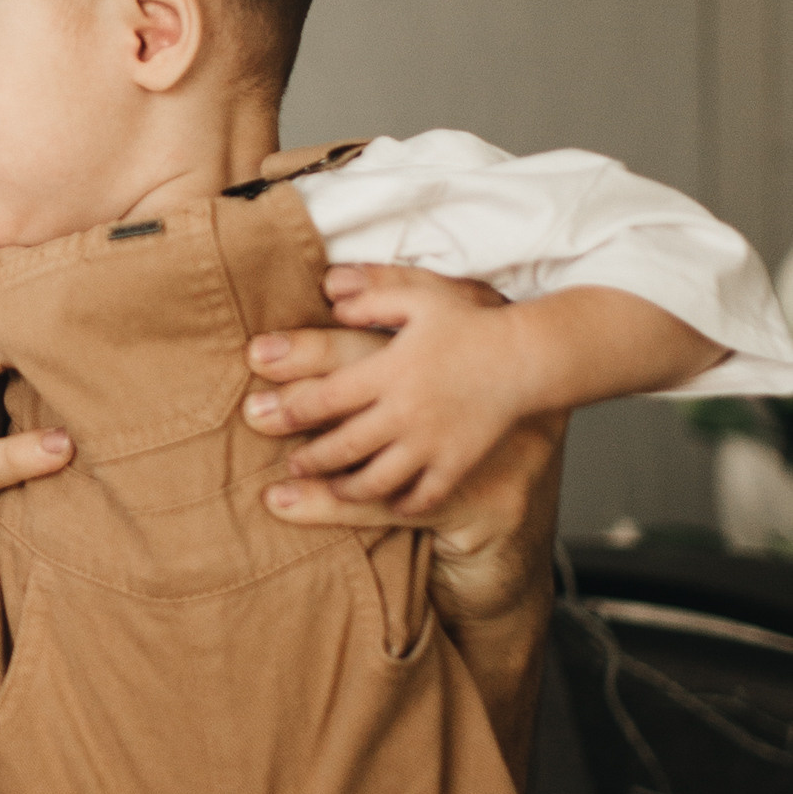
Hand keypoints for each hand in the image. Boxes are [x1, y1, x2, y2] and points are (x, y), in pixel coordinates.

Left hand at [239, 263, 545, 517]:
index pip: (324, 398)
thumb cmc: (472, 326)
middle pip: (340, 447)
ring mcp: (430, 443)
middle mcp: (405, 412)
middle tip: (291, 463)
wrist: (529, 357)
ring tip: (332, 486)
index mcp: (389, 371)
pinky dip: (399, 503)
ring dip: (344, 489)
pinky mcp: (455, 464)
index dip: (289, 412)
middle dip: (308, 459)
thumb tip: (329, 289)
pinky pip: (421, 495)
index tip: (265, 418)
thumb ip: (374, 293)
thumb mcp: (423, 298)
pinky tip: (388, 501)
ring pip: (374, 481)